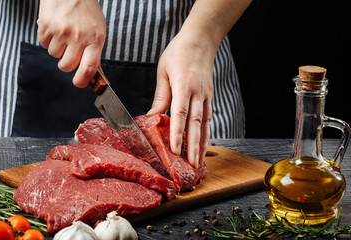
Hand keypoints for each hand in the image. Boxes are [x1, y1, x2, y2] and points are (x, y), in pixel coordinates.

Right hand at [37, 0, 105, 86]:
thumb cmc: (86, 12)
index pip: (89, 68)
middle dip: (66, 63)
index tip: (79, 83)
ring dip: (57, 48)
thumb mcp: (98, 32)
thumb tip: (93, 74)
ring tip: (64, 34)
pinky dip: (48, 39)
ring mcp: (61, 32)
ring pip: (54, 55)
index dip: (82, 81)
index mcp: (94, 40)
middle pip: (67, 66)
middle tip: (70, 51)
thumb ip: (95, 52)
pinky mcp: (46, 26)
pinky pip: (43, 44)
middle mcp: (78, 37)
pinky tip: (55, 28)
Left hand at [148, 31, 213, 167]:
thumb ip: (161, 97)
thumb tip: (152, 117)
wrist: (200, 40)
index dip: (178, 133)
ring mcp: (206, 95)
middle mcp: (198, 93)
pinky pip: (207, 117)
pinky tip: (203, 143)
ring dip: (202, 143)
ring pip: (205, 123)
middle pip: (196, 123)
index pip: (180, 114)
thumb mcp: (164, 72)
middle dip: (194, 146)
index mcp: (184, 86)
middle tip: (193, 164)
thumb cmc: (178, 53)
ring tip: (200, 161)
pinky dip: (206, 132)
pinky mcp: (209, 96)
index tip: (175, 150)